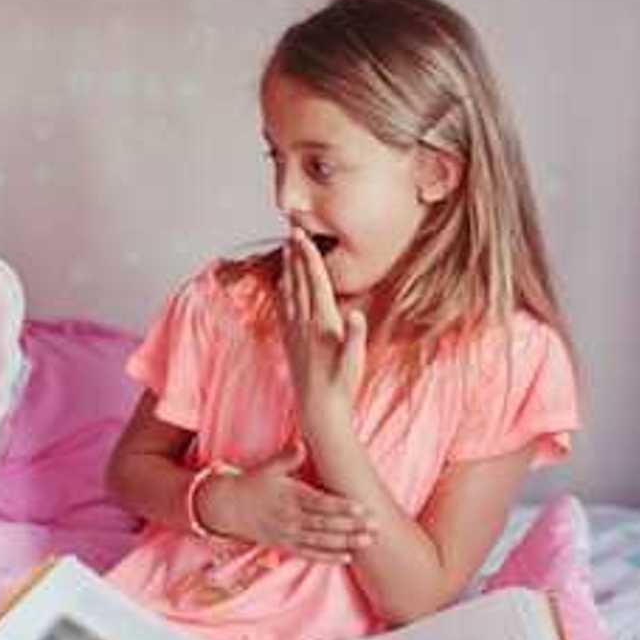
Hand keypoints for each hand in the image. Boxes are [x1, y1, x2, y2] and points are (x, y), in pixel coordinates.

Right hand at [197, 445, 375, 561]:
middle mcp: (290, 517)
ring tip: (367, 542)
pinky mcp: (284, 546)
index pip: (320, 503)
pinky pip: (309, 554)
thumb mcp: (268, 468)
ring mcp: (287, 534)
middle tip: (375, 527)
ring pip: (320, 541)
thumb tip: (301, 442)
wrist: (226, 507)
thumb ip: (288, 457)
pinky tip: (347, 558)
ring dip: (345, 543)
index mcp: (289, 496)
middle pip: (325, 524)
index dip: (342, 507)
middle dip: (351, 526)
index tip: (363, 508)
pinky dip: (328, 557)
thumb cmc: (252, 484)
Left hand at [281, 229, 367, 428]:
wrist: (319, 410)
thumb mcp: (354, 362)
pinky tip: (281, 282)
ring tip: (287, 248)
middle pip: (299, 281)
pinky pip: (284, 308)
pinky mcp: (291, 341)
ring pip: (290, 291)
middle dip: (296, 254)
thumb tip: (357, 315)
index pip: (315, 283)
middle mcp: (305, 324)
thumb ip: (356, 337)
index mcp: (322, 323)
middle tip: (292, 230)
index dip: (308, 258)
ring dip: (288, 268)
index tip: (302, 237)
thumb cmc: (342, 385)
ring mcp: (295, 332)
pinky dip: (282, 290)